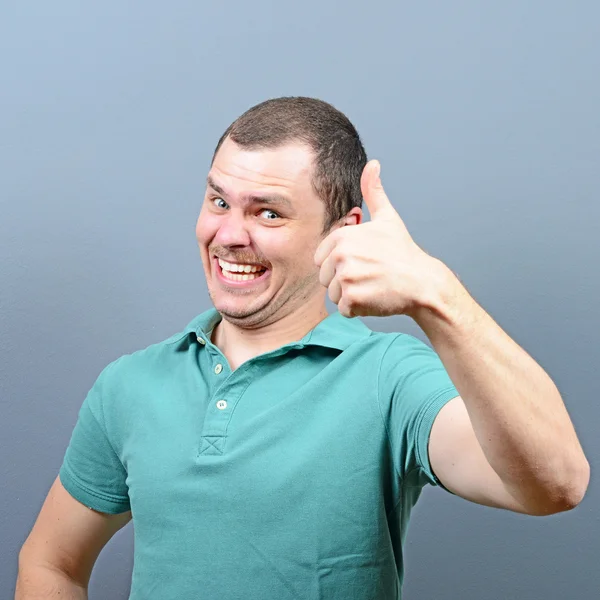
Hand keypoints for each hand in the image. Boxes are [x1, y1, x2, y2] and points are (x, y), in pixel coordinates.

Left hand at [314, 160, 443, 317]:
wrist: (423, 283)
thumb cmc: (403, 252)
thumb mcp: (388, 218)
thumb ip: (374, 192)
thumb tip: (373, 163)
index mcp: (342, 236)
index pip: (321, 260)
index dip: (340, 264)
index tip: (364, 262)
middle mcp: (341, 254)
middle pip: (325, 279)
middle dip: (344, 282)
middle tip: (370, 275)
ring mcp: (346, 277)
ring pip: (333, 295)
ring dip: (351, 296)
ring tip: (373, 286)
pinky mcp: (352, 299)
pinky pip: (344, 310)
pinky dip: (358, 309)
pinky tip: (376, 298)